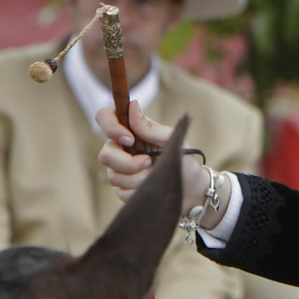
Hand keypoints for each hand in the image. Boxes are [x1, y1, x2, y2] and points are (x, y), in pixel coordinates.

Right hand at [96, 101, 211, 214]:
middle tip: (149, 162)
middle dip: (128, 163)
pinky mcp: (123, 189)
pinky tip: (151, 187)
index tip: (129, 138)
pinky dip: (139, 191)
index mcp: (132, 131)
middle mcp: (121, 148)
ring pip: (113, 176)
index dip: (110, 126)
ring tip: (155, 175)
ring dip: (138, 179)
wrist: (193, 188)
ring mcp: (120, 170)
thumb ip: (150, 127)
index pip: (105, 117)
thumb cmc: (184, 160)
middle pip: (105, 154)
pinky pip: (121, 192)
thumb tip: (133, 105)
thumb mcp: (172, 140)